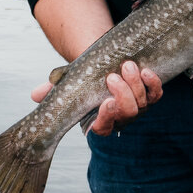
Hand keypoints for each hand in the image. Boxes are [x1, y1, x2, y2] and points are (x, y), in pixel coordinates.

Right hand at [31, 60, 162, 135]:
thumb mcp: (68, 84)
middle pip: (128, 114)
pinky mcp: (150, 95)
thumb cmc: (84, 80)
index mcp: (99, 122)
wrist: (104, 66)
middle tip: (112, 76)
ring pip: (142, 103)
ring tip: (127, 65)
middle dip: (123, 94)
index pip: (104, 127)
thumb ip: (53, 90)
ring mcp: (137, 108)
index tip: (106, 102)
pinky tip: (146, 71)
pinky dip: (153, 83)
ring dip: (135, 84)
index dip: (107, 117)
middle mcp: (120, 118)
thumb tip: (35, 95)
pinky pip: (156, 94)